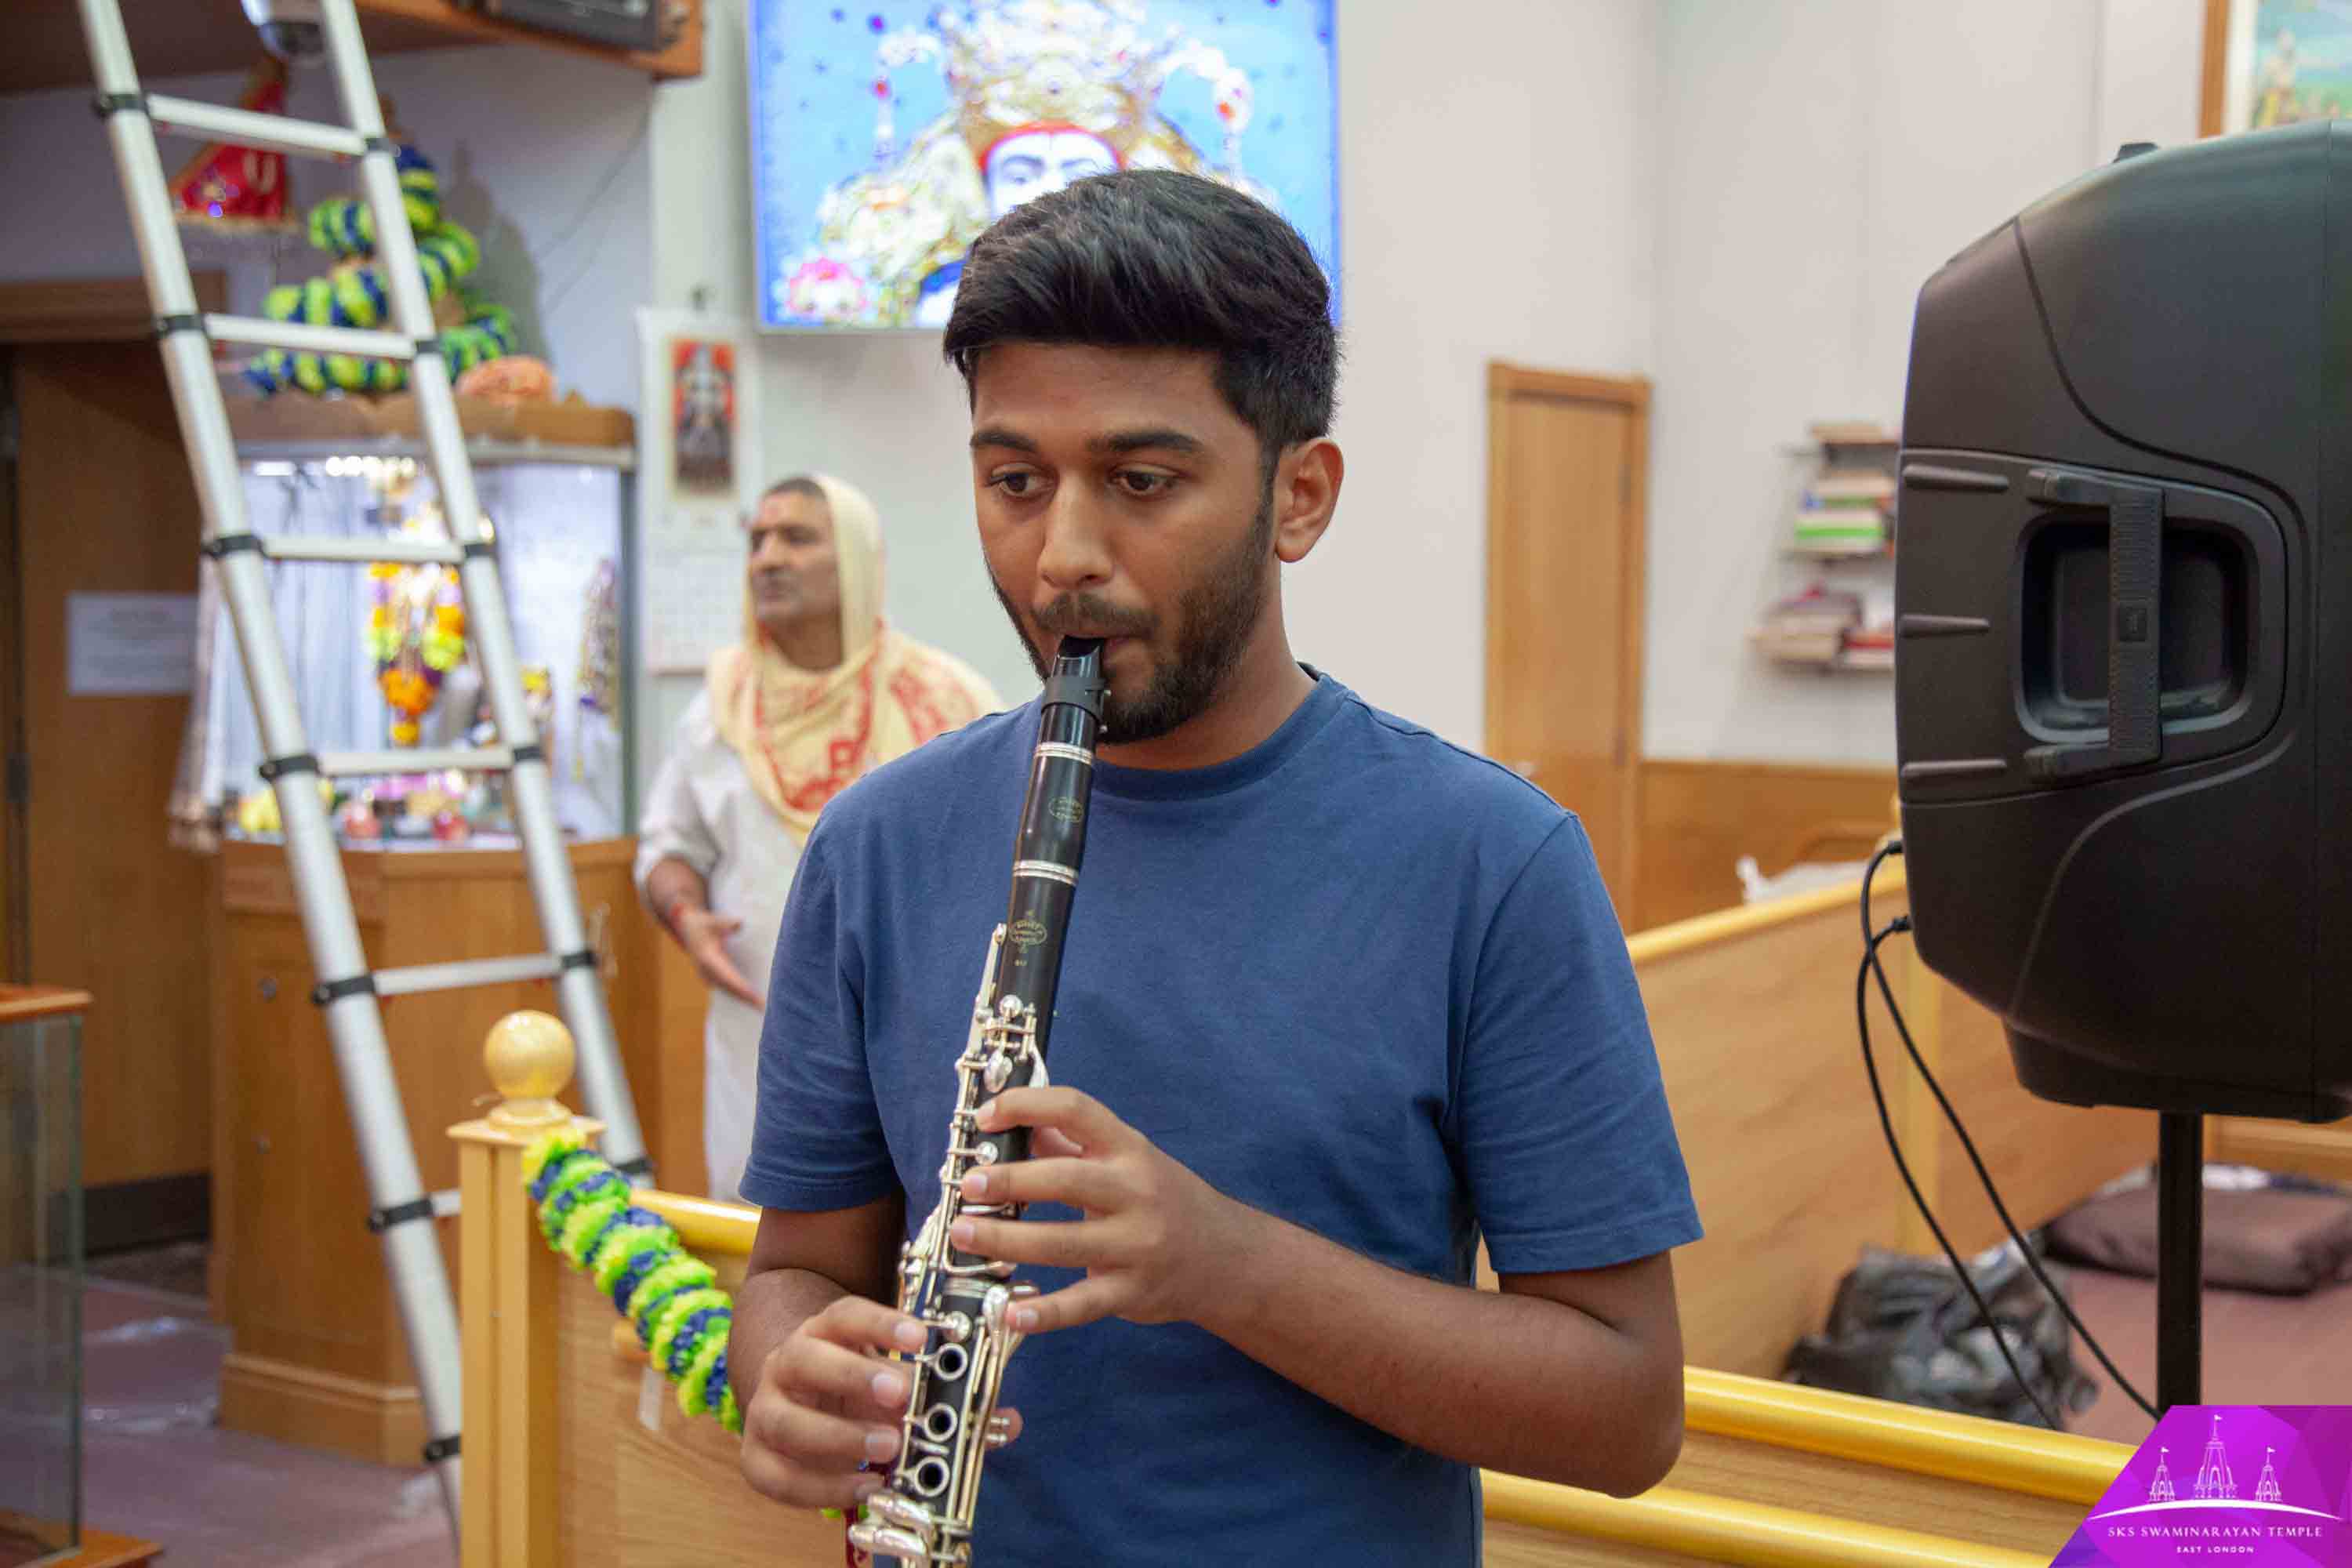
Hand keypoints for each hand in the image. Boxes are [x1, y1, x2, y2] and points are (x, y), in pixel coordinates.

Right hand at [675, 905, 760, 1005]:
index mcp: (706, 958)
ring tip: (763, 1010)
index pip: (726, 976)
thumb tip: (739, 923)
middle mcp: (705, 971)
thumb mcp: (713, 920)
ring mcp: (706, 977)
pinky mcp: (710, 979)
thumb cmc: (704, 923)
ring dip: (744, 1001)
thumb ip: (727, 923)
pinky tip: (754, 1004)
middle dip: (746, 999)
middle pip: (729, 989)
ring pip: (727, 992)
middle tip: (765, 1008)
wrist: (687, 928)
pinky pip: (727, 990)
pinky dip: (739, 996)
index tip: (753, 996)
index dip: (740, 987)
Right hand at [739, 1296, 1027, 1509]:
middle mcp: (787, 1363)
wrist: (796, 1402)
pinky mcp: (757, 1459)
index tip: (921, 1336)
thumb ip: (948, 1400)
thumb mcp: (898, 1383)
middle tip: (902, 1395)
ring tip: (888, 1448)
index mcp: (824, 1332)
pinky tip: (866, 1487)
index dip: (881, 1323)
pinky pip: (778, 1475)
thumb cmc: (859, 1391)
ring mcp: (765, 1410)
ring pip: (784, 1419)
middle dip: (854, 1375)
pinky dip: (821, 1486)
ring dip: (837, 1436)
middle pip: (806, 1358)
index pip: (846, 1315)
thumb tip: (1008, 1422)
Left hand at [949, 1087, 1251, 1334]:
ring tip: (963, 1236)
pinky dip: (1043, 1312)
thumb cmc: (1162, 1199)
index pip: (1076, 1110)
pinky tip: (1009, 1311)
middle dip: (1010, 1181)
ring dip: (1006, 1241)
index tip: (986, 1116)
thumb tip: (1012, 1124)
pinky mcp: (1131, 1291)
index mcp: (1128, 1149)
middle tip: (969, 1184)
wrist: (1225, 1256)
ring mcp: (1136, 1245)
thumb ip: (1071, 1142)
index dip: (1026, 1106)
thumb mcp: (1127, 1159)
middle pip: (1066, 1181)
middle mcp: (1135, 1192)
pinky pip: (1081, 1304)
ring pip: (1063, 1244)